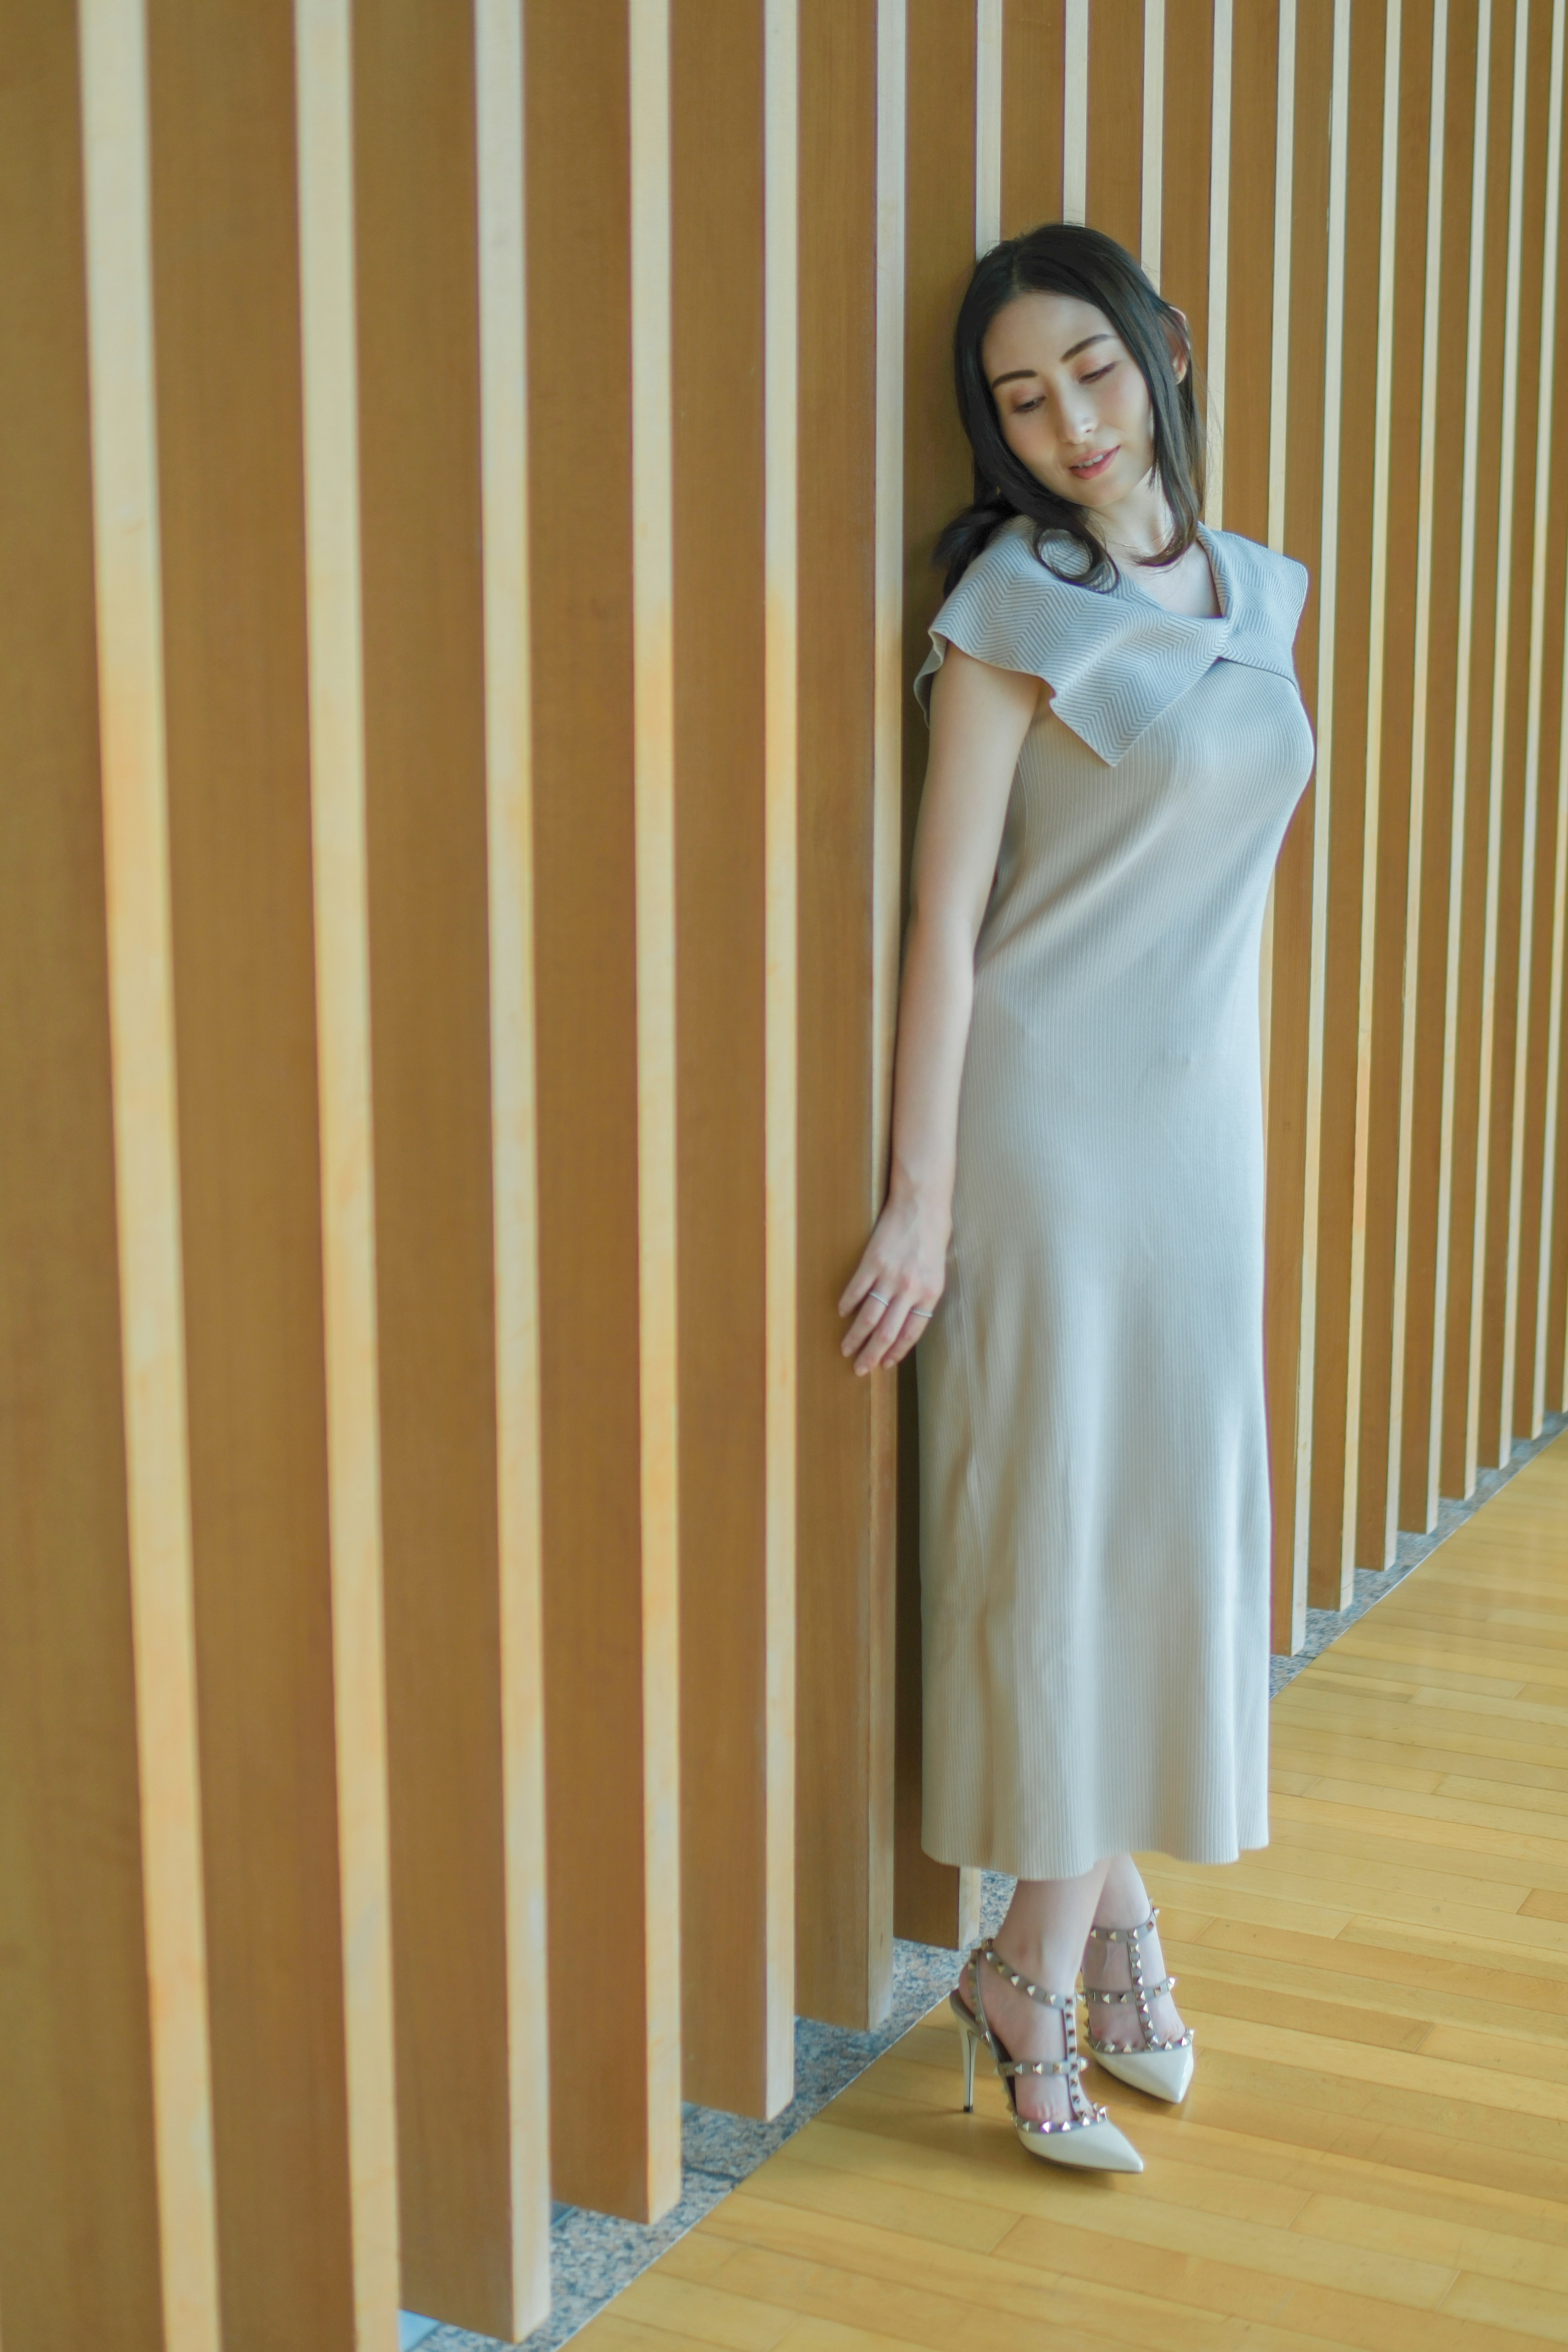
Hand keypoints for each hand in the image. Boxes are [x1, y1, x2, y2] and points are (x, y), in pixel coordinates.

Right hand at [838, 1188, 948, 1374]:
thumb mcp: (937, 1271)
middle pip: (886, 1332)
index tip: (885, 1364)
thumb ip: (923, 1296)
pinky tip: (843, 1313)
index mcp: (929, 1294)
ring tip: (846, 1349)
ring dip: (855, 1337)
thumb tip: (906, 1320)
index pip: (911, 1333)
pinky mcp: (871, 1262)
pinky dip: (848, 1304)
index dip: (896, 1352)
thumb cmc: (934, 1235)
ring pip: (868, 1317)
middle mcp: (909, 1290)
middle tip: (860, 1368)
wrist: (922, 1204)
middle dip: (871, 1354)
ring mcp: (889, 1277)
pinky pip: (856, 1290)